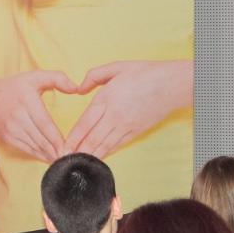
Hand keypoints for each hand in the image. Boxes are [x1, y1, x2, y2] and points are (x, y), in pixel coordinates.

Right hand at [0, 70, 77, 161]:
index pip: (44, 123)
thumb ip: (58, 78)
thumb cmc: (15, 87)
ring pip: (34, 145)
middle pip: (40, 137)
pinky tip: (51, 159)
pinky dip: (39, 155)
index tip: (68, 146)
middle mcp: (18, 116)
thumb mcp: (35, 76)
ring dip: (49, 155)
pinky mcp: (8, 137)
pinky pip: (26, 149)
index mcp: (27, 100)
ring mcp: (11, 129)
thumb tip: (76, 88)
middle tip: (71, 158)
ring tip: (64, 160)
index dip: (56, 137)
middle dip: (56, 149)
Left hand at [64, 60, 192, 157]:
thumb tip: (78, 89)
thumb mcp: (117, 67)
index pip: (84, 123)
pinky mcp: (136, 132)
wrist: (172, 84)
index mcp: (107, 98)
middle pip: (92, 139)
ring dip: (90, 156)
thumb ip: (94, 76)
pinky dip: (106, 153)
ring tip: (77, 166)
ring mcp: (126, 126)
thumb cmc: (145, 73)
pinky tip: (97, 158)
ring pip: (104, 146)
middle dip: (77, 152)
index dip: (72, 138)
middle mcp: (115, 116)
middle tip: (64, 162)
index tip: (62, 148)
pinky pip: (118, 145)